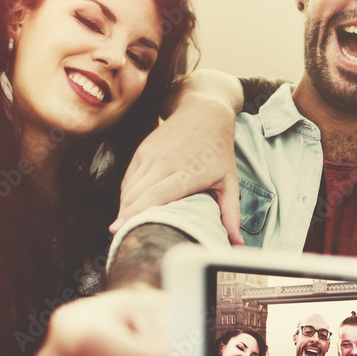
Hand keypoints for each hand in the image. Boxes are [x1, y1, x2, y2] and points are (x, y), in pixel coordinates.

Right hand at [113, 92, 242, 244]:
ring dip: (124, 208)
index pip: (156, 196)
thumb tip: (237, 243)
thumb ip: (231, 214)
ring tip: (124, 226)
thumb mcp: (229, 181)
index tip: (119, 230)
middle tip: (122, 238)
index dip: (135, 214)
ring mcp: (152, 155)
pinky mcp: (142, 150)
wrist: (205, 111)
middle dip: (125, 218)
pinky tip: (129, 207)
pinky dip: (126, 195)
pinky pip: (127, 178)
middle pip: (136, 195)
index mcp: (188, 172)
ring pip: (128, 188)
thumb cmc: (218, 149)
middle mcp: (166, 163)